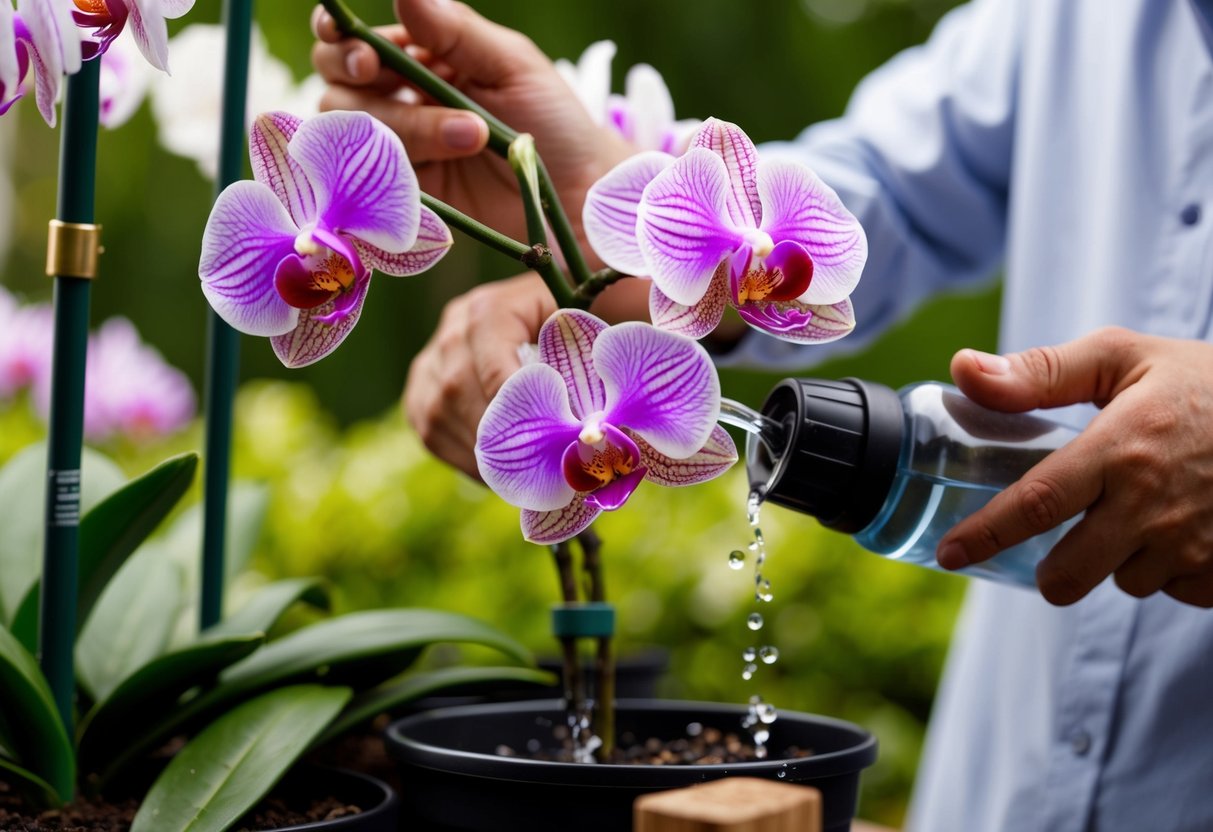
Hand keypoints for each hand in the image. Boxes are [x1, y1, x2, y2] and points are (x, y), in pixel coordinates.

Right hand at [311, 1, 632, 243]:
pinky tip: (438, 165)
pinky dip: (395, 168)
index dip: (341, 38)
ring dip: (409, 125)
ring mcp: (401, 148)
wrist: (576, 196)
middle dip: (357, 79)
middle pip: (338, 83)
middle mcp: (402, 98)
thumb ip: (455, 31)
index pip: (356, 40)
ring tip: (472, 135)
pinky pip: (374, 179)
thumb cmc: (553, 122)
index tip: (361, 50)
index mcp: (422, 57)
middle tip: (390, 79)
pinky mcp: (406, 194)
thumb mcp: (511, 66)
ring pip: (356, 130)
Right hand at [403, 272, 649, 479]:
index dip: (517, 414)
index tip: (549, 447)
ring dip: (480, 456)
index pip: (493, 370)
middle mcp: (452, 331)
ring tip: (520, 479)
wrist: (545, 308)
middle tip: (538, 474)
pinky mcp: (419, 389)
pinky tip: (496, 473)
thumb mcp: (583, 329)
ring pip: (441, 418)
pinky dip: (463, 459)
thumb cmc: (573, 321)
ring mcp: (430, 360)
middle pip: (462, 396)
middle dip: (500, 441)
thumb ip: (583, 365)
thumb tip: (591, 425)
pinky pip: (432, 432)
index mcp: (489, 310)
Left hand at [936, 327, 1212, 607]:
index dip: (984, 535)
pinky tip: (1185, 528)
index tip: (950, 554)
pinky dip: (1170, 569)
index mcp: (1121, 448)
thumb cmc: (1206, 383)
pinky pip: (1177, 591)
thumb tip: (963, 370)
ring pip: (1125, 582)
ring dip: (1119, 560)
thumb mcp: (1124, 357)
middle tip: (1057, 546)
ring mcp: (1196, 545)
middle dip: (1051, 572)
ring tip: (1143, 512)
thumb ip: (1040, 371)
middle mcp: (1154, 504)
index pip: (1034, 504)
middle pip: (1069, 574)